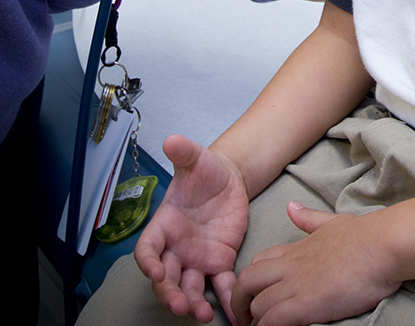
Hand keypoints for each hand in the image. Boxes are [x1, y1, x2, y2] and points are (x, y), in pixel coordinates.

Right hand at [134, 135, 248, 324]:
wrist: (229, 179)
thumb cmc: (205, 170)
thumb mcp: (196, 159)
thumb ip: (184, 152)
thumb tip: (172, 140)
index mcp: (165, 225)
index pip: (148, 248)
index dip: (148, 261)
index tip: (154, 271)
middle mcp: (177, 247)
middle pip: (166, 277)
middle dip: (169, 292)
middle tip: (179, 304)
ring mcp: (197, 258)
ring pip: (190, 287)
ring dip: (193, 302)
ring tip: (201, 314)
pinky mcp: (220, 262)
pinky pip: (221, 285)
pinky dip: (227, 300)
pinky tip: (234, 316)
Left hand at [230, 201, 400, 325]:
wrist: (380, 245)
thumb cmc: (363, 236)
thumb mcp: (331, 222)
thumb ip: (309, 218)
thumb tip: (291, 207)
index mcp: (297, 249)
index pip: (259, 261)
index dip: (252, 279)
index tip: (255, 293)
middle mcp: (290, 266)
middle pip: (246, 281)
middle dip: (240, 301)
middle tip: (245, 318)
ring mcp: (296, 285)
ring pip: (257, 304)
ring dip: (255, 320)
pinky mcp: (305, 304)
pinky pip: (272, 321)